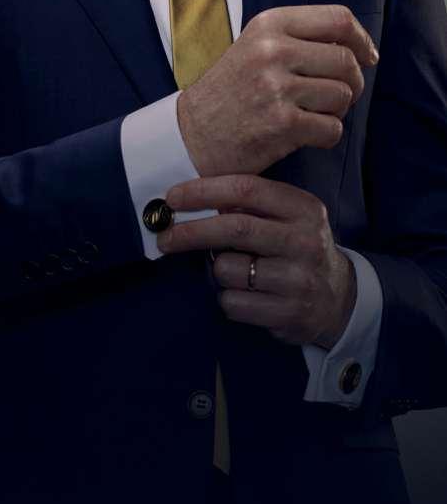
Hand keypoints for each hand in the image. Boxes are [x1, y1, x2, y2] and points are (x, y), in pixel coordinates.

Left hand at [157, 174, 357, 348]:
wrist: (339, 298)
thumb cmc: (298, 248)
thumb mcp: (289, 216)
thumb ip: (251, 205)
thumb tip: (191, 200)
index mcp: (303, 209)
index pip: (246, 189)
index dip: (203, 191)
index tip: (173, 198)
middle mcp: (305, 242)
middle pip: (234, 229)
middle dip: (191, 232)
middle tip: (165, 237)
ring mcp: (299, 280)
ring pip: (228, 269)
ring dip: (216, 270)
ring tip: (234, 271)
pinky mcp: (289, 314)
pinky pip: (232, 303)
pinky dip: (227, 298)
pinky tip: (245, 294)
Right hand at [176, 4, 378, 177]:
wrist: (193, 132)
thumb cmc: (233, 90)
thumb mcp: (257, 46)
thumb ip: (300, 38)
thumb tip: (360, 46)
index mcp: (269, 24)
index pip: (337, 18)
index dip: (361, 39)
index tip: (367, 57)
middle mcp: (272, 50)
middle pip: (346, 60)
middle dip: (353, 82)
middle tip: (337, 96)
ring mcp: (276, 87)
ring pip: (343, 95)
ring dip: (337, 110)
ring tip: (313, 113)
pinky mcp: (281, 124)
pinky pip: (333, 128)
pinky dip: (326, 135)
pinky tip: (305, 134)